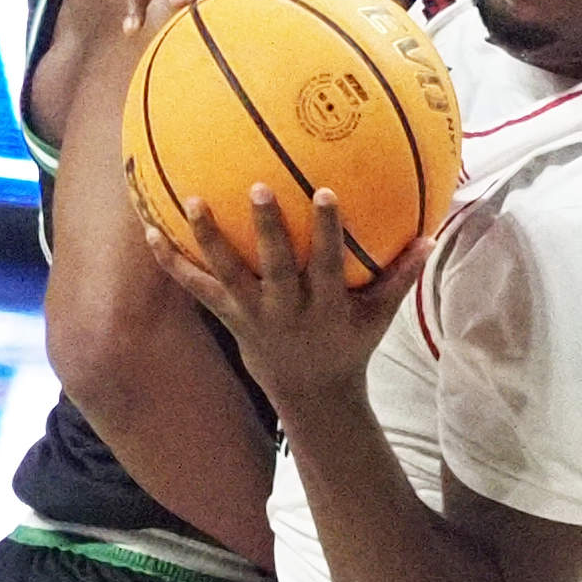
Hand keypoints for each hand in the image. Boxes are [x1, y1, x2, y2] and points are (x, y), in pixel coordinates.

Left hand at [148, 185, 429, 412]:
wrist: (310, 394)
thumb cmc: (348, 344)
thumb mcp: (379, 317)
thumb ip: (400, 276)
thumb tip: (432, 235)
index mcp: (325, 307)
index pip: (329, 265)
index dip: (328, 232)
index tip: (325, 192)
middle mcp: (286, 310)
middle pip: (275, 266)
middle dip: (267, 229)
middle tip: (257, 187)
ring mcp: (252, 315)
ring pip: (227, 275)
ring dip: (210, 238)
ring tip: (192, 200)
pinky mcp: (227, 317)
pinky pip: (196, 288)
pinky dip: (173, 262)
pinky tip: (150, 230)